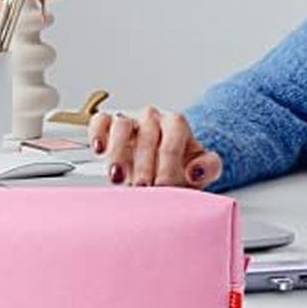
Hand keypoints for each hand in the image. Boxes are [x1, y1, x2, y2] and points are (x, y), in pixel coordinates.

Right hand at [87, 107, 222, 188]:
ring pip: (122, 125)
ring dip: (118, 152)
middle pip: (147, 132)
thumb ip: (208, 167)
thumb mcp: (202, 169)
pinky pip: (100, 121)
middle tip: (143, 189)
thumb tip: (196, 170)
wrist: (163, 168)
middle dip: (144, 164)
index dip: (169, 161)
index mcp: (176, 124)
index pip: (173, 134)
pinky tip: (99, 150)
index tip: (165, 185)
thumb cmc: (180, 168)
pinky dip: (98, 133)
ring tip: (117, 178)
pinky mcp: (108, 126)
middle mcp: (152, 119)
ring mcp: (130, 121)